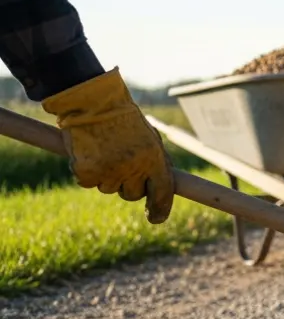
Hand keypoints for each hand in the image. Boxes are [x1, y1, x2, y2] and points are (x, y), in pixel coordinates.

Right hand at [42, 68, 175, 223]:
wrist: (92, 101)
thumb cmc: (123, 119)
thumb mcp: (148, 138)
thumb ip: (155, 163)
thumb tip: (160, 190)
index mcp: (154, 158)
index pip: (162, 192)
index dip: (160, 209)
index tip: (155, 217)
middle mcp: (134, 167)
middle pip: (133, 195)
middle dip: (128, 185)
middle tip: (120, 162)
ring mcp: (109, 171)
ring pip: (109, 189)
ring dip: (107, 176)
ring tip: (104, 150)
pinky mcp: (86, 172)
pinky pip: (88, 182)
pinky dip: (87, 171)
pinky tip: (88, 151)